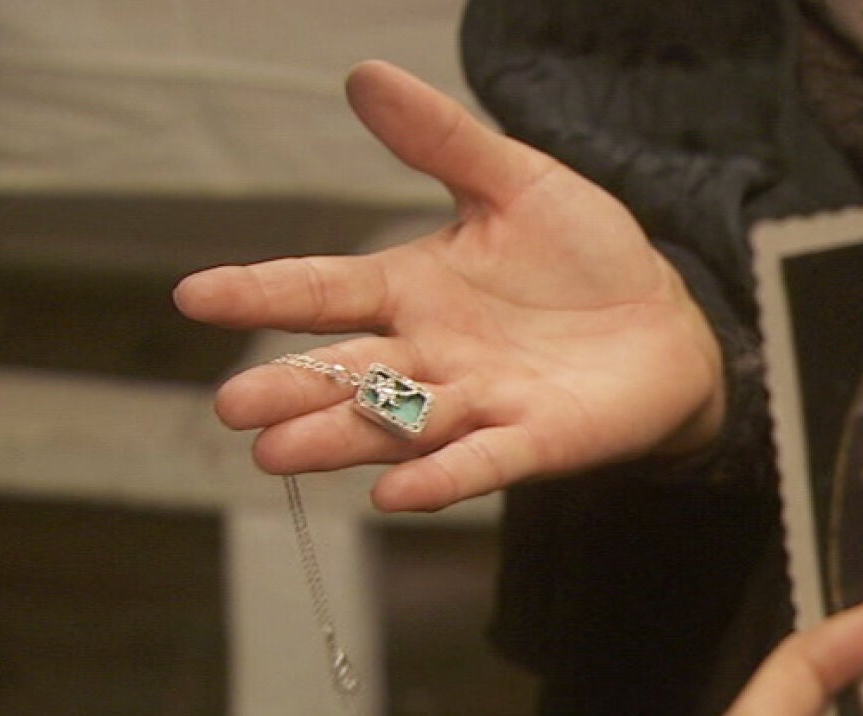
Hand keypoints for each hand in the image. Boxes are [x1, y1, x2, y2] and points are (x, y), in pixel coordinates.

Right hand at [174, 60, 724, 511]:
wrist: (668, 321)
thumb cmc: (587, 256)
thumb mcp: (518, 184)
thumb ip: (444, 141)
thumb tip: (365, 75)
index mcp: (414, 289)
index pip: (325, 289)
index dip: (262, 292)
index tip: (195, 295)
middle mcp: (433, 354)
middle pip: (347, 372)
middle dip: (292, 388)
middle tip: (232, 406)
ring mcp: (482, 402)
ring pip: (398, 423)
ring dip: (341, 439)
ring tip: (278, 453)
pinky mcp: (537, 440)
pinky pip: (483, 463)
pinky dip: (442, 477)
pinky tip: (395, 493)